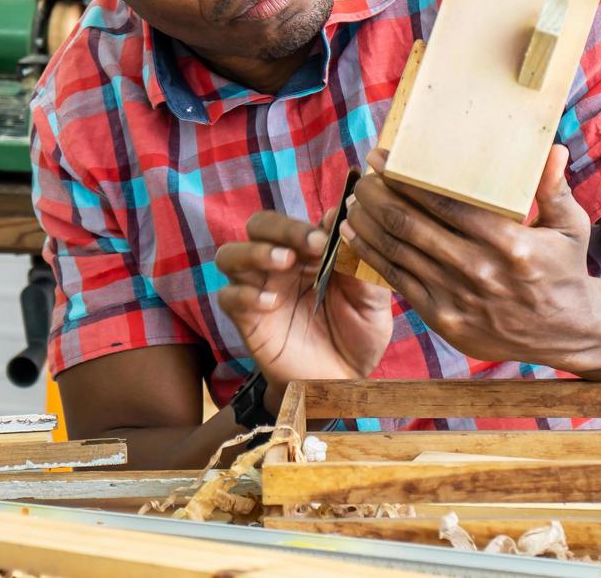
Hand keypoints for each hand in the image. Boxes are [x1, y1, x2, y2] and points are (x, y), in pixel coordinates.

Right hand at [214, 208, 392, 392]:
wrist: (343, 383)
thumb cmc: (359, 335)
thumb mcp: (372, 300)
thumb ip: (360, 262)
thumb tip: (344, 216)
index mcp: (311, 253)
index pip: (298, 222)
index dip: (309, 223)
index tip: (328, 236)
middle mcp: (282, 266)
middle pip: (259, 226)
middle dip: (281, 228)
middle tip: (309, 244)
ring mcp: (260, 290)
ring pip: (231, 254)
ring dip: (255, 252)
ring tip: (285, 263)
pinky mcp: (247, 320)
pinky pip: (228, 297)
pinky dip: (244, 294)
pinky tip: (270, 302)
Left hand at [343, 145, 600, 370]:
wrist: (565, 331)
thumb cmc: (565, 269)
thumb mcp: (570, 225)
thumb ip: (554, 187)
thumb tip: (552, 149)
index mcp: (509, 242)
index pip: (444, 203)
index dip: (406, 178)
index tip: (383, 157)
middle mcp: (480, 270)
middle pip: (410, 224)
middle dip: (379, 194)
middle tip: (365, 174)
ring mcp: (458, 297)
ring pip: (397, 251)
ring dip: (368, 222)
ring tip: (355, 199)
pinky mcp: (444, 319)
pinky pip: (397, 281)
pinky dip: (370, 254)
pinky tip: (354, 233)